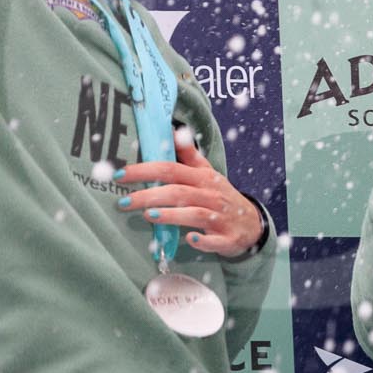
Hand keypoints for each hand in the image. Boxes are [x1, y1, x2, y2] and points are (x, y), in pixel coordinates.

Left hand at [117, 131, 266, 258]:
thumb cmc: (221, 196)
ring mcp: (219, 217)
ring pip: (194, 214)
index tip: (121, 174)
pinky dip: (204, 241)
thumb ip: (190, 154)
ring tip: (148, 216)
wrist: (251, 224)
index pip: (170, 169)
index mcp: (202, 178)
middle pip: (178, 192)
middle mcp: (210, 195)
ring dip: (172, 215)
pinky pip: (215, 240)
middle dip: (149, 195)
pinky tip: (190, 240)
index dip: (145, 170)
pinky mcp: (227, 239)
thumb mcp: (208, 173)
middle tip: (123, 202)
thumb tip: (174, 131)